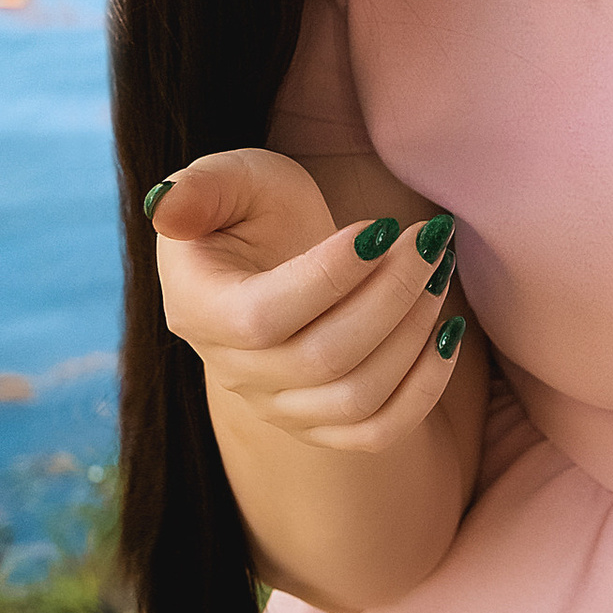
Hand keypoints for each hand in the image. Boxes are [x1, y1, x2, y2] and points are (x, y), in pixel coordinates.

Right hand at [148, 148, 464, 456]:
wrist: (272, 262)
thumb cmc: (254, 212)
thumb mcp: (229, 181)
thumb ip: (199, 189)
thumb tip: (164, 208)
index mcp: (199, 311)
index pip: (264, 318)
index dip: (329, 278)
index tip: (381, 227)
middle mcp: (235, 373)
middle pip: (324, 360)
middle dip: (392, 295)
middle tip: (429, 241)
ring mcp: (279, 408)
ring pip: (357, 396)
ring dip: (414, 333)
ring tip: (438, 270)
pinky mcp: (322, 425)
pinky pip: (380, 431)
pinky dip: (425, 388)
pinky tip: (448, 331)